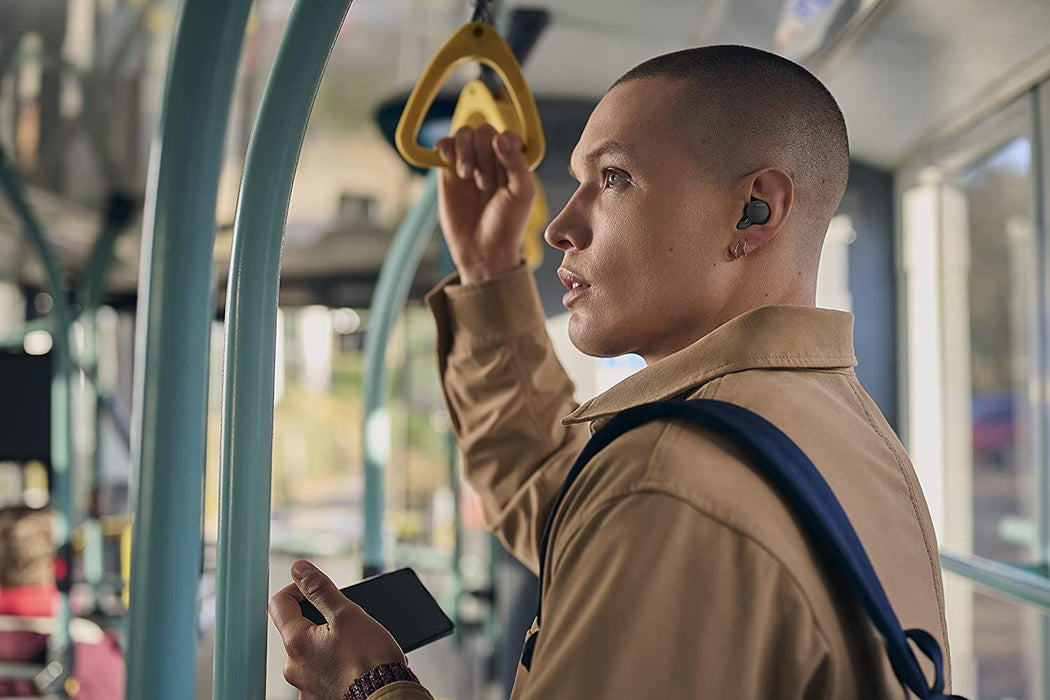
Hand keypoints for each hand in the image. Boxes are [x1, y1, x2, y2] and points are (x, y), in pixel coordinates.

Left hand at [269, 560, 407, 698]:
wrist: (386, 697)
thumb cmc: (370, 661)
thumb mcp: (347, 614)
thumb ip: (319, 589)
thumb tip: (299, 569)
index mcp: (296, 643)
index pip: (279, 604)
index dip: (298, 588)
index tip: (316, 589)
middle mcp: (294, 667)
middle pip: (298, 629)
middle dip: (320, 619)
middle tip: (346, 619)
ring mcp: (306, 686)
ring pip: (312, 652)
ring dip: (329, 642)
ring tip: (356, 644)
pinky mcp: (320, 697)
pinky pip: (322, 673)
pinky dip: (335, 664)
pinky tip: (355, 663)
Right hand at [436, 125, 535, 284]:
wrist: (482, 251)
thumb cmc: (507, 224)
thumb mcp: (522, 194)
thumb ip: (516, 163)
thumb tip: (499, 136)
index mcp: (513, 161)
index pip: (505, 134)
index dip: (502, 149)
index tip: (502, 176)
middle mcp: (491, 159)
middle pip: (482, 131)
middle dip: (483, 154)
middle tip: (484, 184)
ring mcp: (468, 163)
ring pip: (463, 134)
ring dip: (465, 151)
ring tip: (467, 177)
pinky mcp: (447, 172)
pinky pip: (443, 147)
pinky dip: (444, 147)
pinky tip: (449, 162)